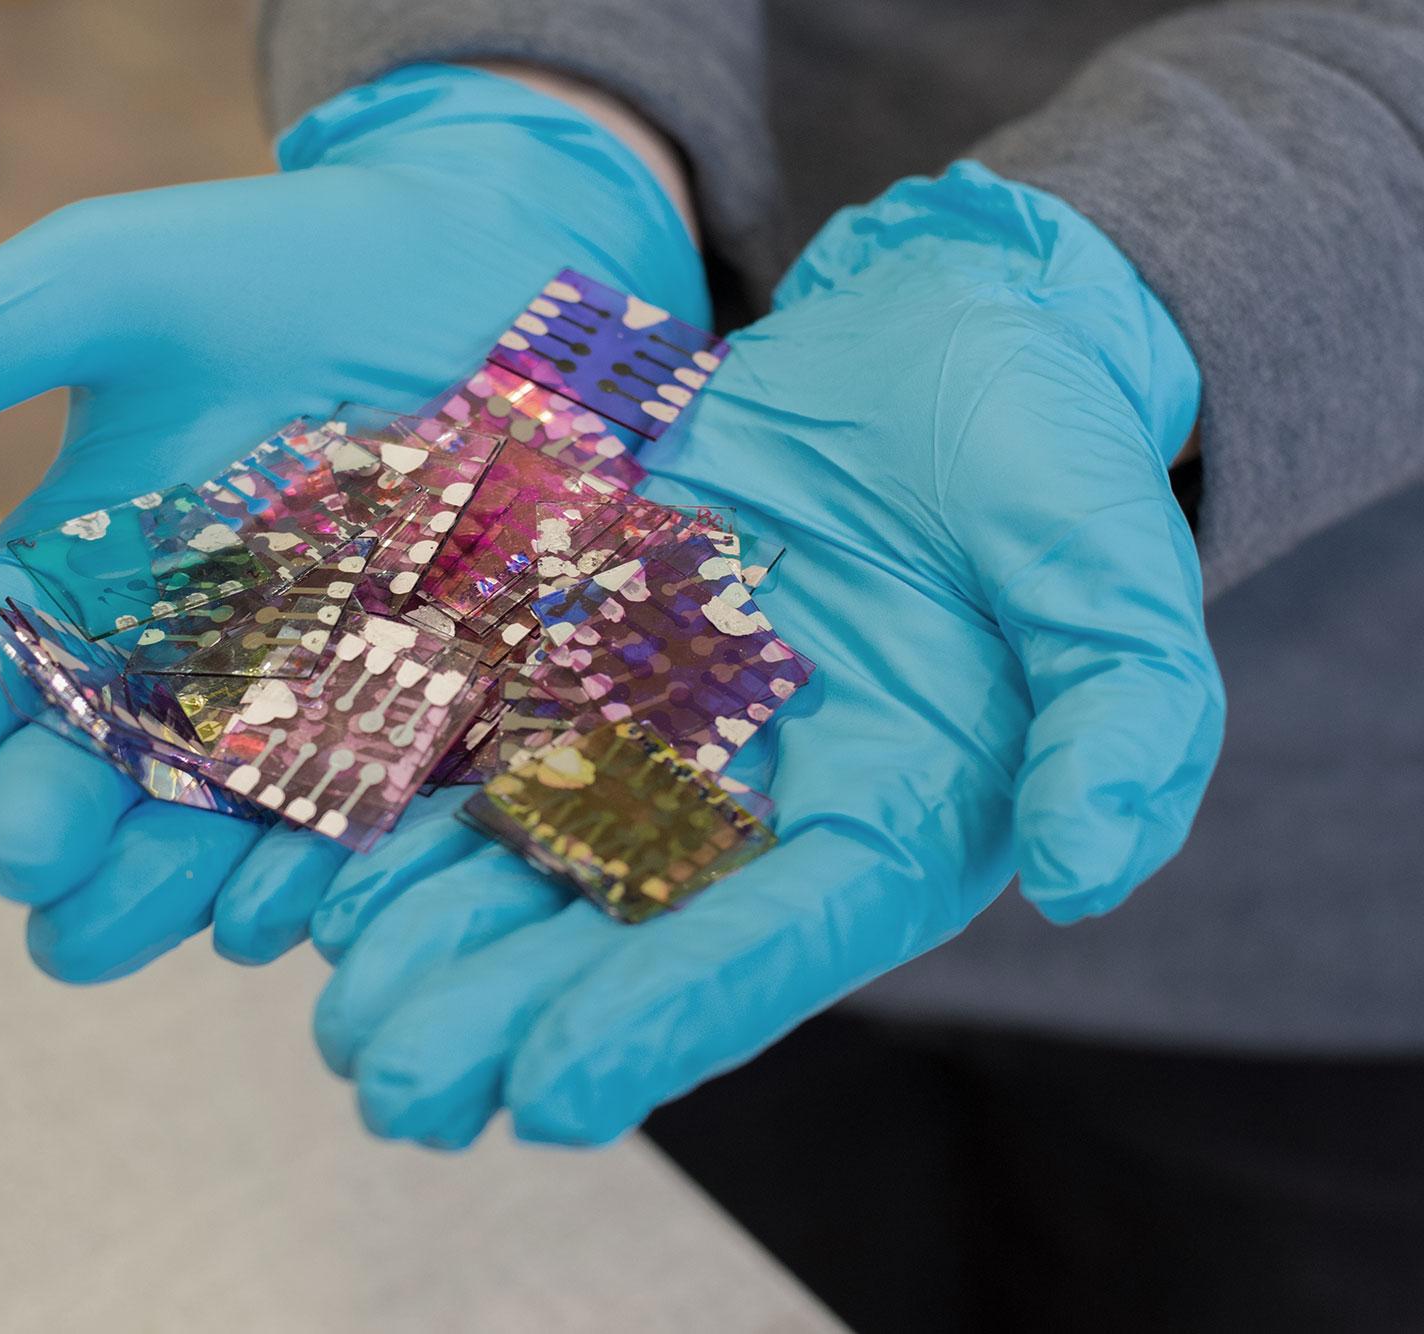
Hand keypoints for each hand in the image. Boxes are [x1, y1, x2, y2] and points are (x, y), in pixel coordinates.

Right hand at [0, 66, 705, 979]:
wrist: (504, 271)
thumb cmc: (290, 266)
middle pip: (79, 785)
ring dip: (150, 889)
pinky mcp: (415, 737)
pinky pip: (345, 833)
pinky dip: (302, 876)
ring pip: (196, 840)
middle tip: (20, 854)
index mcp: (79, 577)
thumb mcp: (109, 284)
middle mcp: (173, 668)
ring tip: (112, 918)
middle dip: (40, 830)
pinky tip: (274, 896)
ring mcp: (293, 714)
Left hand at [255, 162, 1224, 1146]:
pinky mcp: (585, 650)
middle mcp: (762, 803)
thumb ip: (1119, 709)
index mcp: (889, 815)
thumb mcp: (1102, 560)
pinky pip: (485, 743)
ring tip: (337, 1015)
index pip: (772, 940)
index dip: (663, 1016)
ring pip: (531, 857)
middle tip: (394, 1097)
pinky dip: (409, 809)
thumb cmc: (1038, 442)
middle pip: (622, 931)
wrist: (938, 332)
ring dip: (433, 940)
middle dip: (505, 1013)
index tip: (550, 1091)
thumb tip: (1086, 872)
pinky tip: (320, 871)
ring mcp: (662, 730)